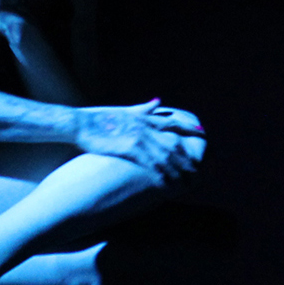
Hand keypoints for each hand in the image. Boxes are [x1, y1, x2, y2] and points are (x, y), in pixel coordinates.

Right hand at [74, 100, 203, 185]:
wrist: (81, 123)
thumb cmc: (99, 118)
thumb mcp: (124, 110)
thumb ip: (144, 108)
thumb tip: (159, 100)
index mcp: (145, 118)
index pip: (173, 122)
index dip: (189, 128)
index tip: (202, 132)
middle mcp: (145, 127)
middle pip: (173, 142)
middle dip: (186, 156)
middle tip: (198, 167)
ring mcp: (138, 137)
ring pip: (164, 155)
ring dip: (176, 169)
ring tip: (186, 180)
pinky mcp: (129, 148)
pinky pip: (150, 164)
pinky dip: (160, 174)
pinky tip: (167, 183)